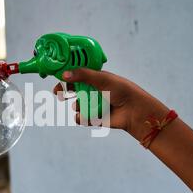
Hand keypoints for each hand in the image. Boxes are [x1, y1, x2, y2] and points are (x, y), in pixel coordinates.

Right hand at [53, 68, 168, 140]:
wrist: (134, 111)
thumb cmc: (122, 91)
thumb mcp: (102, 79)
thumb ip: (83, 75)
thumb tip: (64, 74)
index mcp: (95, 79)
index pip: (76, 75)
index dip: (66, 77)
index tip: (58, 78)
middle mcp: (93, 91)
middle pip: (72, 91)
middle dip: (65, 92)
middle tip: (59, 93)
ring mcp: (93, 105)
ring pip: (76, 105)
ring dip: (77, 105)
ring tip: (83, 105)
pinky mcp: (94, 118)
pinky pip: (80, 118)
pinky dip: (81, 117)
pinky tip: (85, 116)